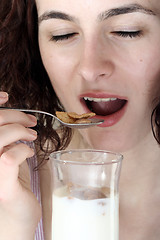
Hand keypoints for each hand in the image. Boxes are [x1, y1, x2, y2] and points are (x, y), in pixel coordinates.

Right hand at [0, 92, 40, 238]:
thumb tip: (14, 117)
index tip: (6, 96)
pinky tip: (29, 153)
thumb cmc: (11, 184)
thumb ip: (4, 139)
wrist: (15, 219)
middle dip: (14, 115)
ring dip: (20, 131)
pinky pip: (9, 156)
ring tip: (32, 135)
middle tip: (31, 121)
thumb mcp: (4, 156)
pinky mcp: (0, 186)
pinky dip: (23, 149)